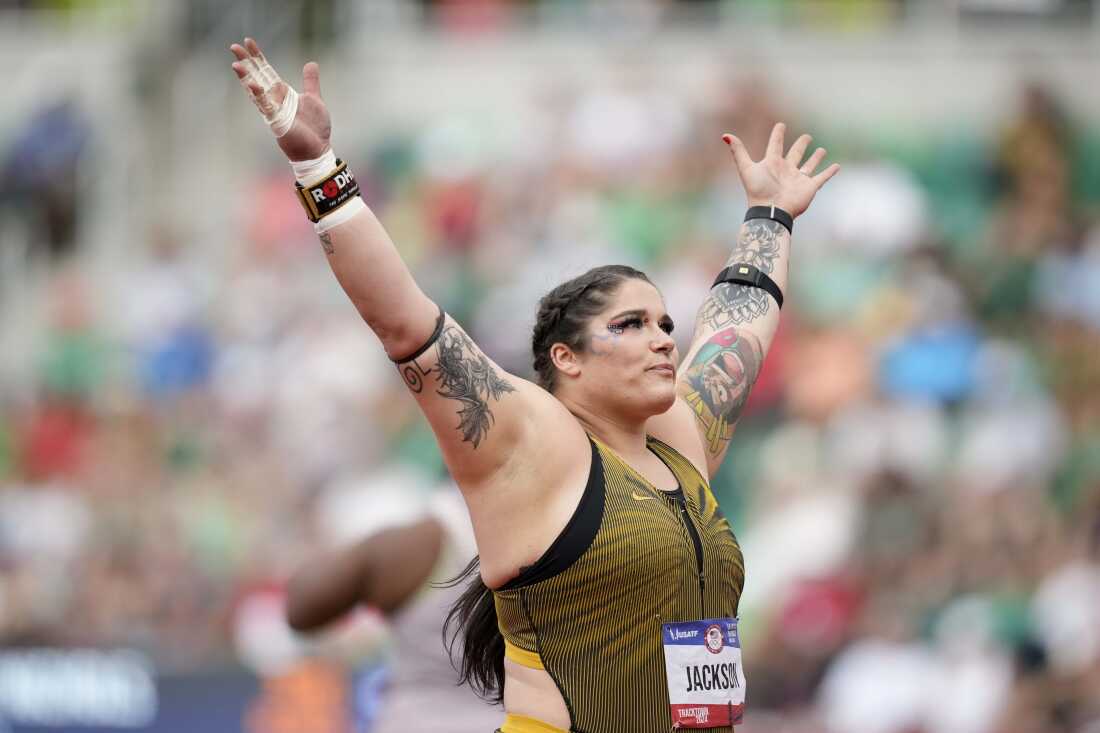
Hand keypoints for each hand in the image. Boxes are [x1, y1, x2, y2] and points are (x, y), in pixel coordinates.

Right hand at [229, 37, 330, 161]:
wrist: (318, 148)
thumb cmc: (314, 127)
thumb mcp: (314, 98)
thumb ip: (310, 81)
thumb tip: (311, 63)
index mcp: (282, 93)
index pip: (266, 71)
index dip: (258, 56)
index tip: (248, 41)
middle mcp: (275, 100)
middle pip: (257, 77)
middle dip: (246, 62)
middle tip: (234, 46)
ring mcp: (274, 111)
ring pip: (256, 91)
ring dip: (246, 78)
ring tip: (235, 64)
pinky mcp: (277, 122)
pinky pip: (266, 107)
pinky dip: (259, 96)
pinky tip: (252, 84)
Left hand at [722, 123, 838, 218]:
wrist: (770, 211)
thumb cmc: (757, 190)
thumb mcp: (746, 168)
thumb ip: (737, 151)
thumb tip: (725, 135)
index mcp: (772, 163)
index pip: (775, 145)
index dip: (777, 135)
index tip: (781, 125)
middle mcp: (786, 170)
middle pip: (795, 154)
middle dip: (801, 145)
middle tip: (807, 137)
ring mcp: (798, 179)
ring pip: (809, 165)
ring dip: (816, 158)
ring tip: (822, 149)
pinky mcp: (809, 188)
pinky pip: (821, 178)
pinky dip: (829, 172)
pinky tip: (837, 166)